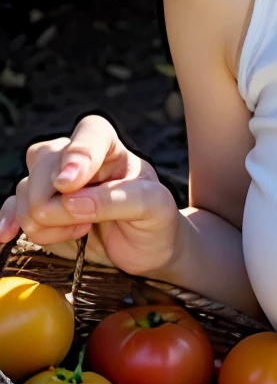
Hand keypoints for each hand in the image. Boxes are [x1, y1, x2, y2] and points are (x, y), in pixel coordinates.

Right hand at [0, 114, 180, 276]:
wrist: (146, 251)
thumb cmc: (155, 222)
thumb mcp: (154, 209)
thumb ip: (119, 199)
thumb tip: (70, 200)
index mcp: (110, 148)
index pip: (91, 132)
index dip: (77, 153)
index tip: (68, 184)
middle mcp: (77, 158)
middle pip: (45, 161)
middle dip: (56, 200)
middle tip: (84, 225)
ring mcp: (53, 183)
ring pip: (25, 188)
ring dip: (45, 220)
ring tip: (81, 232)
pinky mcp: (39, 209)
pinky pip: (12, 207)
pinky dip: (9, 220)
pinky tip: (6, 233)